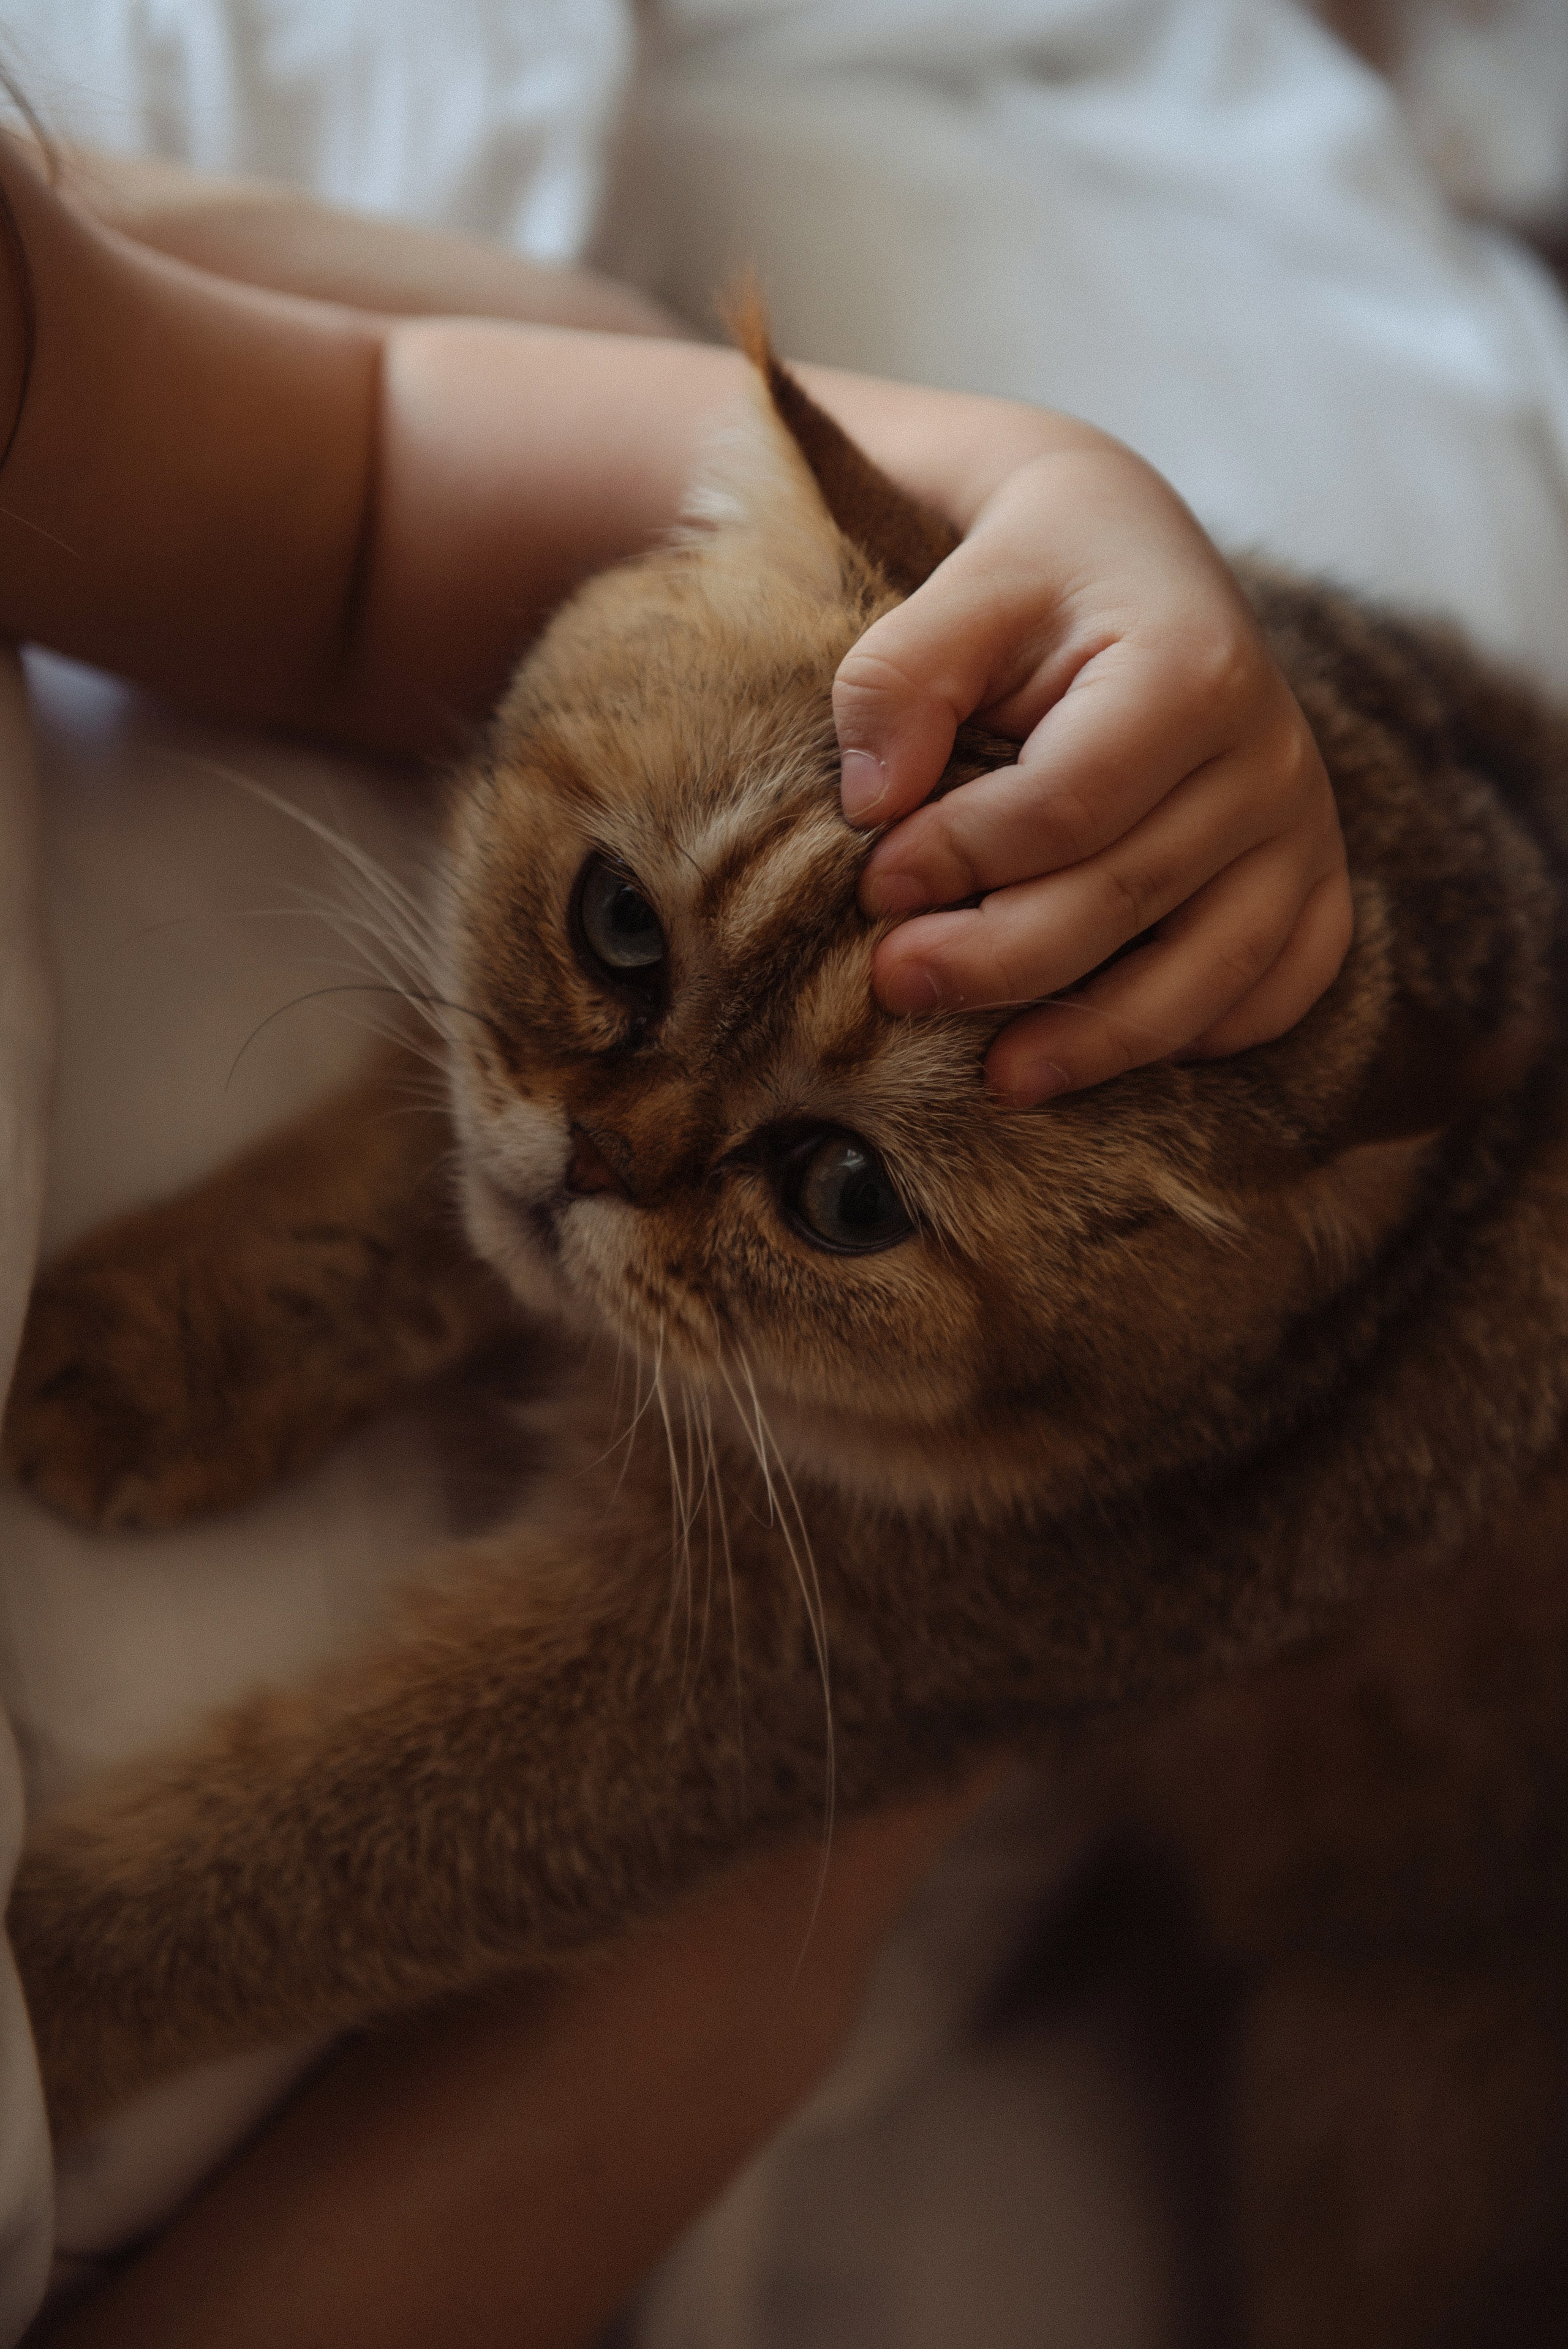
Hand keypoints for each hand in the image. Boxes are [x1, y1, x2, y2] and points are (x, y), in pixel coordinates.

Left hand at [834, 443, 1351, 1104]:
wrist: (1130, 552)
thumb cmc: (1035, 578)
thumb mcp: (958, 590)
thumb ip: (899, 680)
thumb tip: (873, 805)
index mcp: (1191, 669)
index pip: (1069, 806)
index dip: (963, 860)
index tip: (876, 885)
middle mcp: (1270, 755)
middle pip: (1128, 899)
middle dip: (999, 961)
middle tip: (897, 985)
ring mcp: (1303, 826)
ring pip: (1210, 970)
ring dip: (1097, 1040)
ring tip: (997, 1079)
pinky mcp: (1315, 875)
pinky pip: (1280, 986)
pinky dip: (1204, 1033)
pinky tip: (1112, 1049)